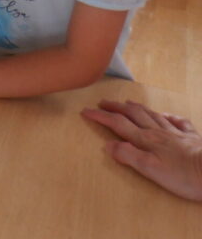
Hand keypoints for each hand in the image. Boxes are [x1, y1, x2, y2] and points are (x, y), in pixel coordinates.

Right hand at [81, 99, 201, 200]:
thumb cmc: (183, 175)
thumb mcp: (151, 170)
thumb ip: (128, 156)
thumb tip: (108, 145)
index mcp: (146, 140)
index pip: (118, 124)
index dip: (101, 117)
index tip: (86, 111)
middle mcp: (158, 133)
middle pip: (133, 115)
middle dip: (116, 108)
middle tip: (102, 102)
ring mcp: (176, 133)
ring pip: (152, 115)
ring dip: (137, 108)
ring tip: (127, 102)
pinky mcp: (192, 138)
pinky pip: (178, 122)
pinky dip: (168, 116)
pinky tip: (165, 115)